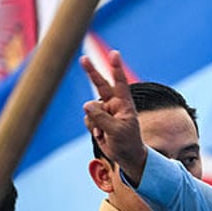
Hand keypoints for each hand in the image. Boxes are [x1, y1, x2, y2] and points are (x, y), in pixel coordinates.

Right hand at [80, 50, 146, 180]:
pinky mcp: (97, 119)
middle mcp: (114, 104)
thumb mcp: (117, 131)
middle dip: (91, 72)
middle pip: (100, 85)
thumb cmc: (128, 142)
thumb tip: (86, 104)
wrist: (127, 156)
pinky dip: (91, 127)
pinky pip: (87, 118)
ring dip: (94, 121)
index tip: (114, 53)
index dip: (116, 68)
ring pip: (90, 109)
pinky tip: (101, 135)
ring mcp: (105, 111)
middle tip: (83, 58)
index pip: (120, 83)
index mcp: (125, 104)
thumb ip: (101, 117)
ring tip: (105, 132)